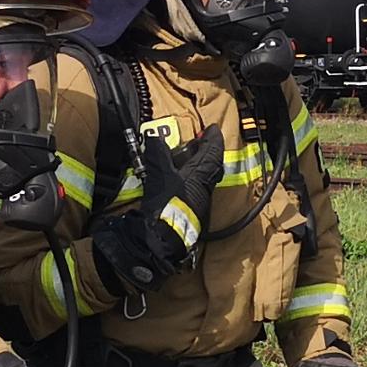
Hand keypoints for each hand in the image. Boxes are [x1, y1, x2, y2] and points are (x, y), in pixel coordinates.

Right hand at [147, 124, 224, 243]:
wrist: (164, 237)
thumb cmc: (165, 204)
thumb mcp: (158, 173)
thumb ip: (157, 153)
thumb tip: (154, 139)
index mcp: (201, 173)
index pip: (212, 151)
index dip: (213, 138)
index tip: (212, 129)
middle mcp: (206, 186)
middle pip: (213, 165)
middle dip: (208, 152)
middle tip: (200, 142)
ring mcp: (202, 200)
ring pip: (206, 178)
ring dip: (200, 166)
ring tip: (187, 159)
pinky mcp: (194, 212)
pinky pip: (198, 189)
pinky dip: (192, 180)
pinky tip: (181, 180)